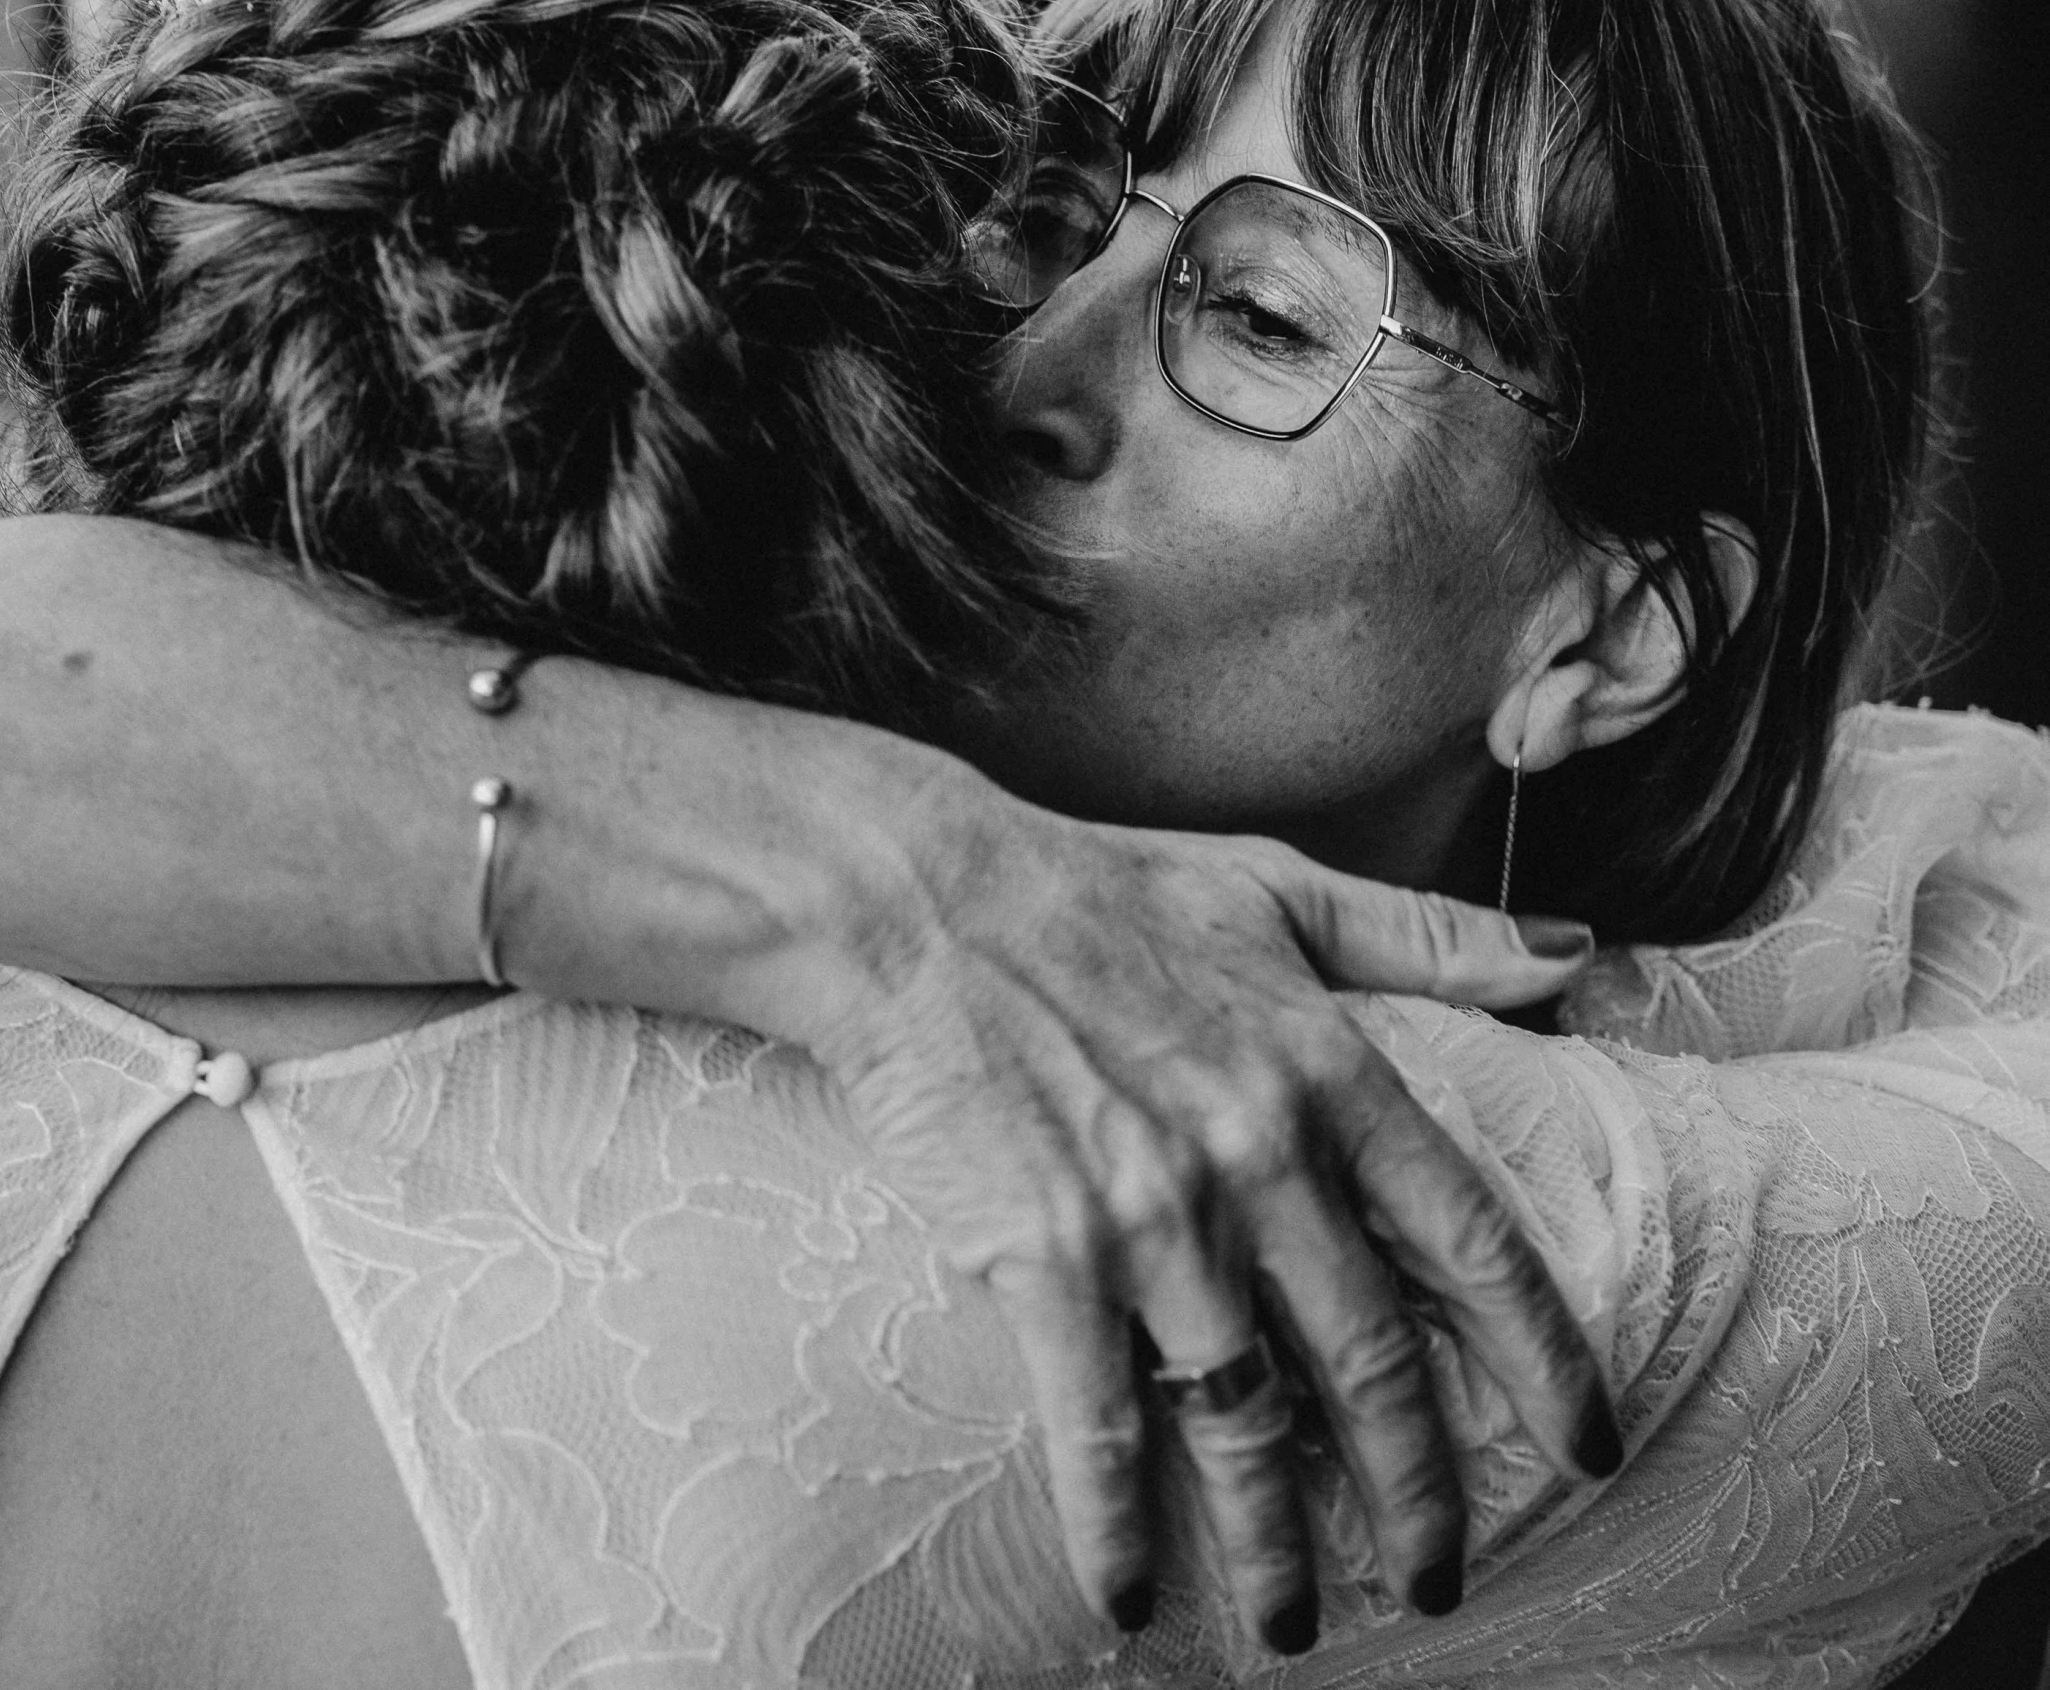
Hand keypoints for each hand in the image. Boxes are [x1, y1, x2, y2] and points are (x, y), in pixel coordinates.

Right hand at [758, 780, 1616, 1652]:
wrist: (913, 902)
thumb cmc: (1088, 887)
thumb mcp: (1274, 888)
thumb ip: (1424, 934)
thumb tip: (1572, 957)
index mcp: (1329, 1073)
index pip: (1476, 1243)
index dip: (1547, 1360)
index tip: (1592, 1449)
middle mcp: (1263, 1159)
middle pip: (1373, 1362)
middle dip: (1418, 1492)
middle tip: (1434, 1578)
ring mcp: (1156, 1218)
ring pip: (1248, 1420)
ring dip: (1277, 1543)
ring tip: (1294, 1624)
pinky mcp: (1047, 1256)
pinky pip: (1099, 1427)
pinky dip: (1118, 1527)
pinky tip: (1129, 1597)